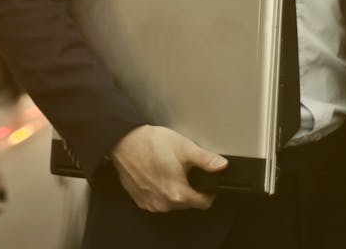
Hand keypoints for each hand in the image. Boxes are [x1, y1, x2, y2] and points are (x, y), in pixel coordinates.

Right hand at [110, 125, 227, 211]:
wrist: (124, 141)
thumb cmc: (151, 143)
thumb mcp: (184, 147)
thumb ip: (206, 159)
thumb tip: (222, 165)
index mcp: (177, 193)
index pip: (204, 203)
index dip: (209, 190)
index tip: (207, 181)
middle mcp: (164, 204)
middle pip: (188, 202)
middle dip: (190, 187)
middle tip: (184, 167)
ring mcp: (151, 204)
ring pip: (172, 201)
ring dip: (175, 188)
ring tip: (170, 168)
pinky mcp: (141, 200)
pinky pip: (158, 199)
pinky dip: (161, 189)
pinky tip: (157, 173)